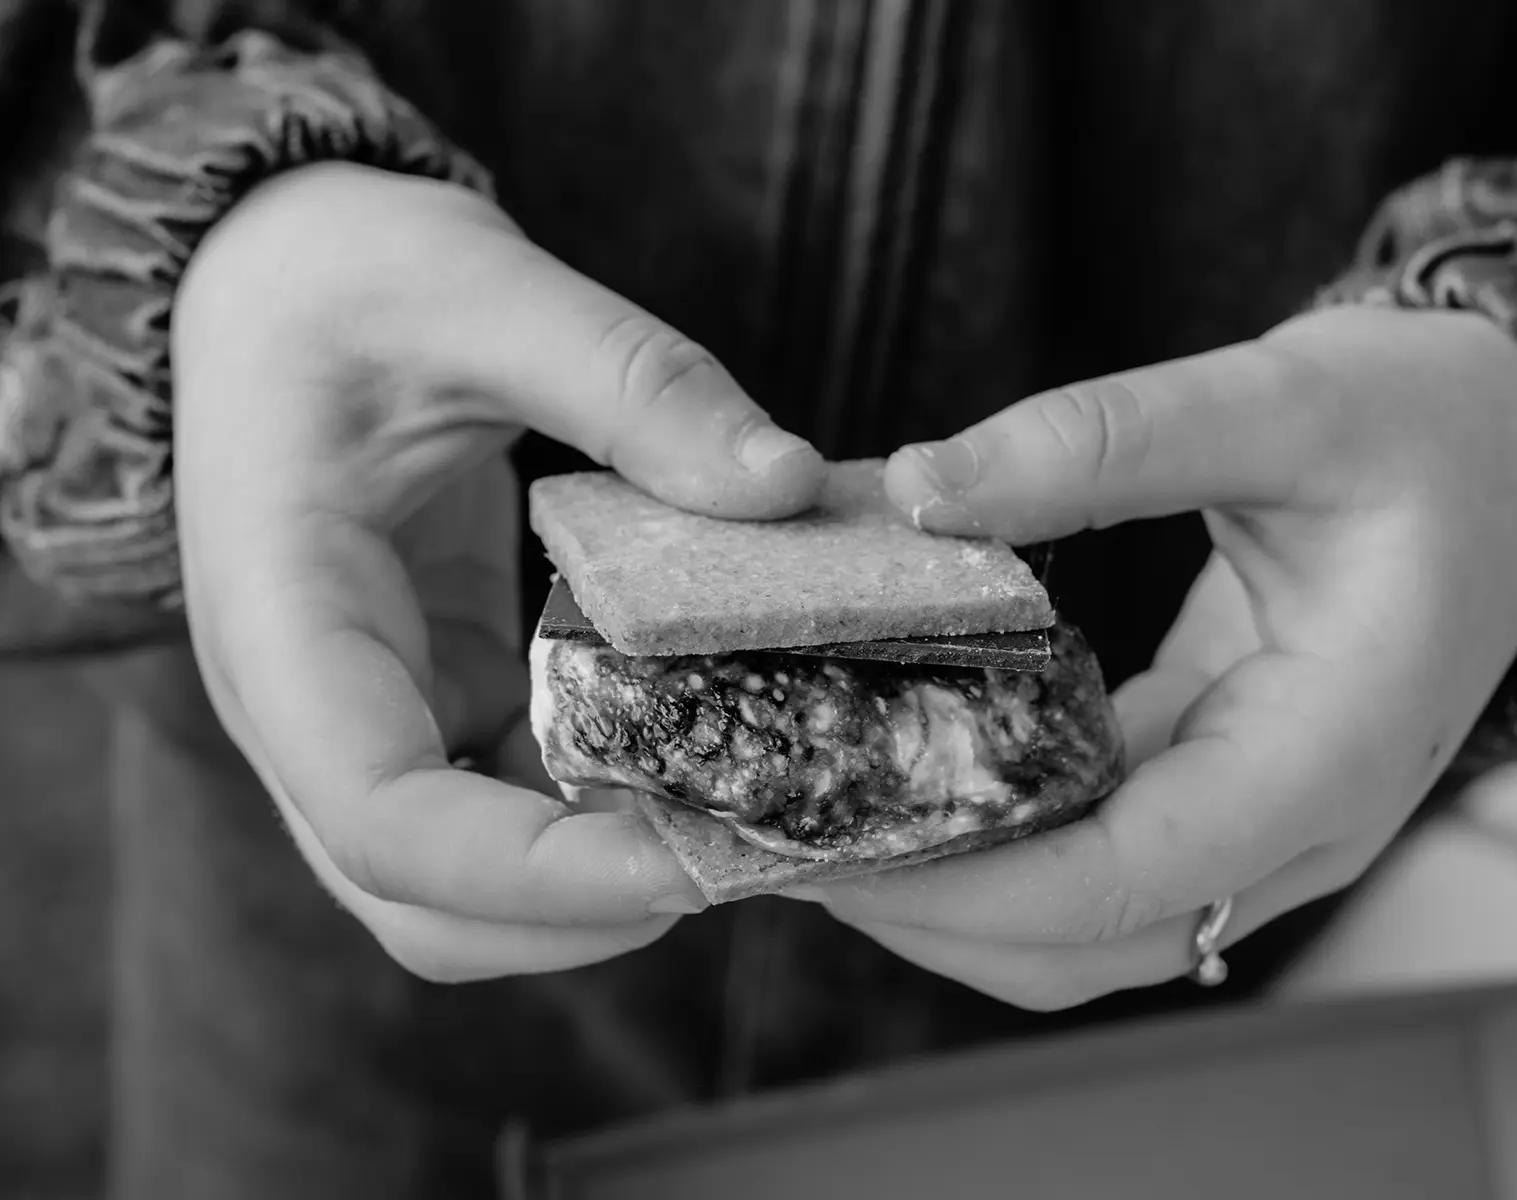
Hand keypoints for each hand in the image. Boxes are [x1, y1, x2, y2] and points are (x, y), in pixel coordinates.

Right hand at [170, 164, 823, 980]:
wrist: (277, 278)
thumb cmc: (346, 275)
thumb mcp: (485, 289)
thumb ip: (632, 383)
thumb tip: (785, 486)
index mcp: (283, 621)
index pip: (383, 821)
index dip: (536, 877)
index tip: (691, 865)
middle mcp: (311, 706)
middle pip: (424, 904)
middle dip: (582, 914)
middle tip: (749, 854)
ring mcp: (373, 714)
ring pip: (469, 886)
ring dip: (601, 887)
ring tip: (747, 820)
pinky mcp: (437, 696)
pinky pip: (512, 808)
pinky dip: (604, 819)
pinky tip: (706, 760)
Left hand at [794, 305, 1516, 1009]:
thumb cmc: (1431, 429)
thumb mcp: (1283, 399)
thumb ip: (1101, 441)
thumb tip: (919, 486)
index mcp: (1329, 751)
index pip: (1129, 880)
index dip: (968, 886)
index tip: (831, 849)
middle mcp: (1296, 822)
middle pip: (1087, 944)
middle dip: (927, 914)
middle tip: (783, 842)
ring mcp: (1258, 820)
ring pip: (1083, 926)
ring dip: (949, 897)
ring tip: (818, 821)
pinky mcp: (1219, 787)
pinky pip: (1094, 859)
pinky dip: (993, 842)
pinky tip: (906, 773)